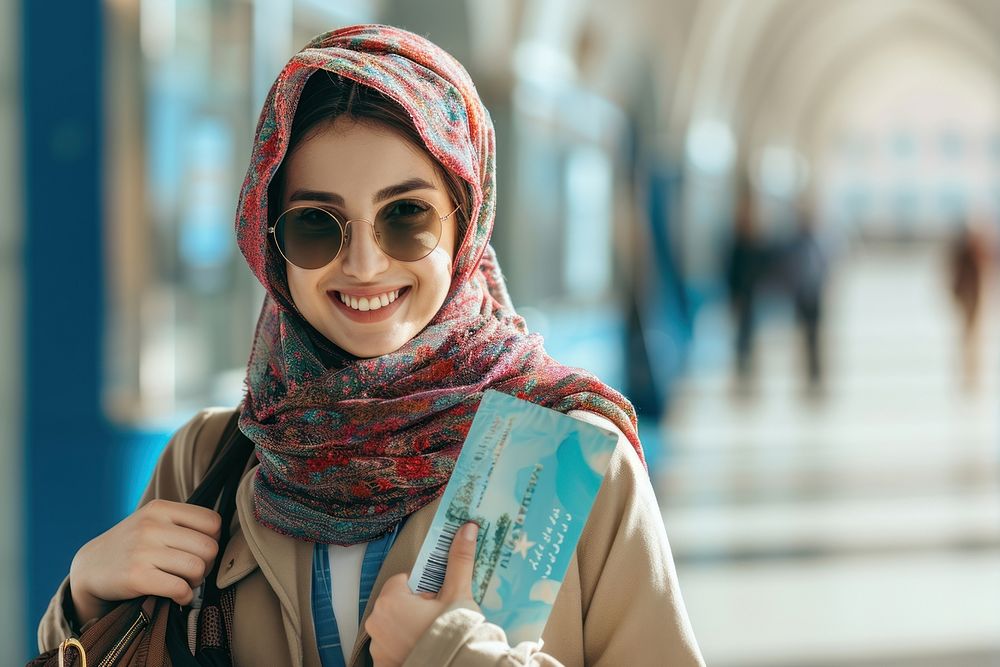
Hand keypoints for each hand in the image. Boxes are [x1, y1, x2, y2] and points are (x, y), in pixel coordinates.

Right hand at [69, 499, 221, 624]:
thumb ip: (183, 523)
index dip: (213, 540)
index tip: (200, 551)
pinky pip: (180, 588)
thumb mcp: (153, 521)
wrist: (90, 567)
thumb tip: (221, 537)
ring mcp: (143, 550)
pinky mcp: (136, 576)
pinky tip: (177, 595)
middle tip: (194, 571)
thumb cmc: (133, 544)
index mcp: (160, 508)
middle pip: (209, 547)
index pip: (212, 521)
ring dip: (196, 581)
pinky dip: (185, 596)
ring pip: (197, 568)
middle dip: (207, 564)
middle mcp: (152, 525)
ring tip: (184, 582)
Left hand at [366, 522, 480, 666]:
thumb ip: (458, 560)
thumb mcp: (458, 594)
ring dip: (409, 628)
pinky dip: (404, 647)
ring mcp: (377, 647)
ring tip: (433, 636)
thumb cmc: (453, 633)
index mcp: (390, 600)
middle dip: (416, 607)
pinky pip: (391, 648)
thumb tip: (466, 529)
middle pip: (397, 603)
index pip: (403, 581)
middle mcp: (376, 622)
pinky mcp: (382, 665)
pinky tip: (423, 649)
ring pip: (394, 626)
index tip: (437, 599)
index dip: (424, 589)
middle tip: (438, 618)